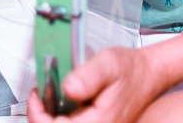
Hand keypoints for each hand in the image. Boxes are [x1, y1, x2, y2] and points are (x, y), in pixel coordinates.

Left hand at [27, 47, 161, 122]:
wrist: (148, 74)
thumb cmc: (130, 69)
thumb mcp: (108, 64)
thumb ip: (88, 75)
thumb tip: (68, 88)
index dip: (38, 115)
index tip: (34, 96)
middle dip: (42, 116)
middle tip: (38, 95)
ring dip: (50, 117)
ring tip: (47, 97)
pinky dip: (60, 117)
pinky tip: (60, 102)